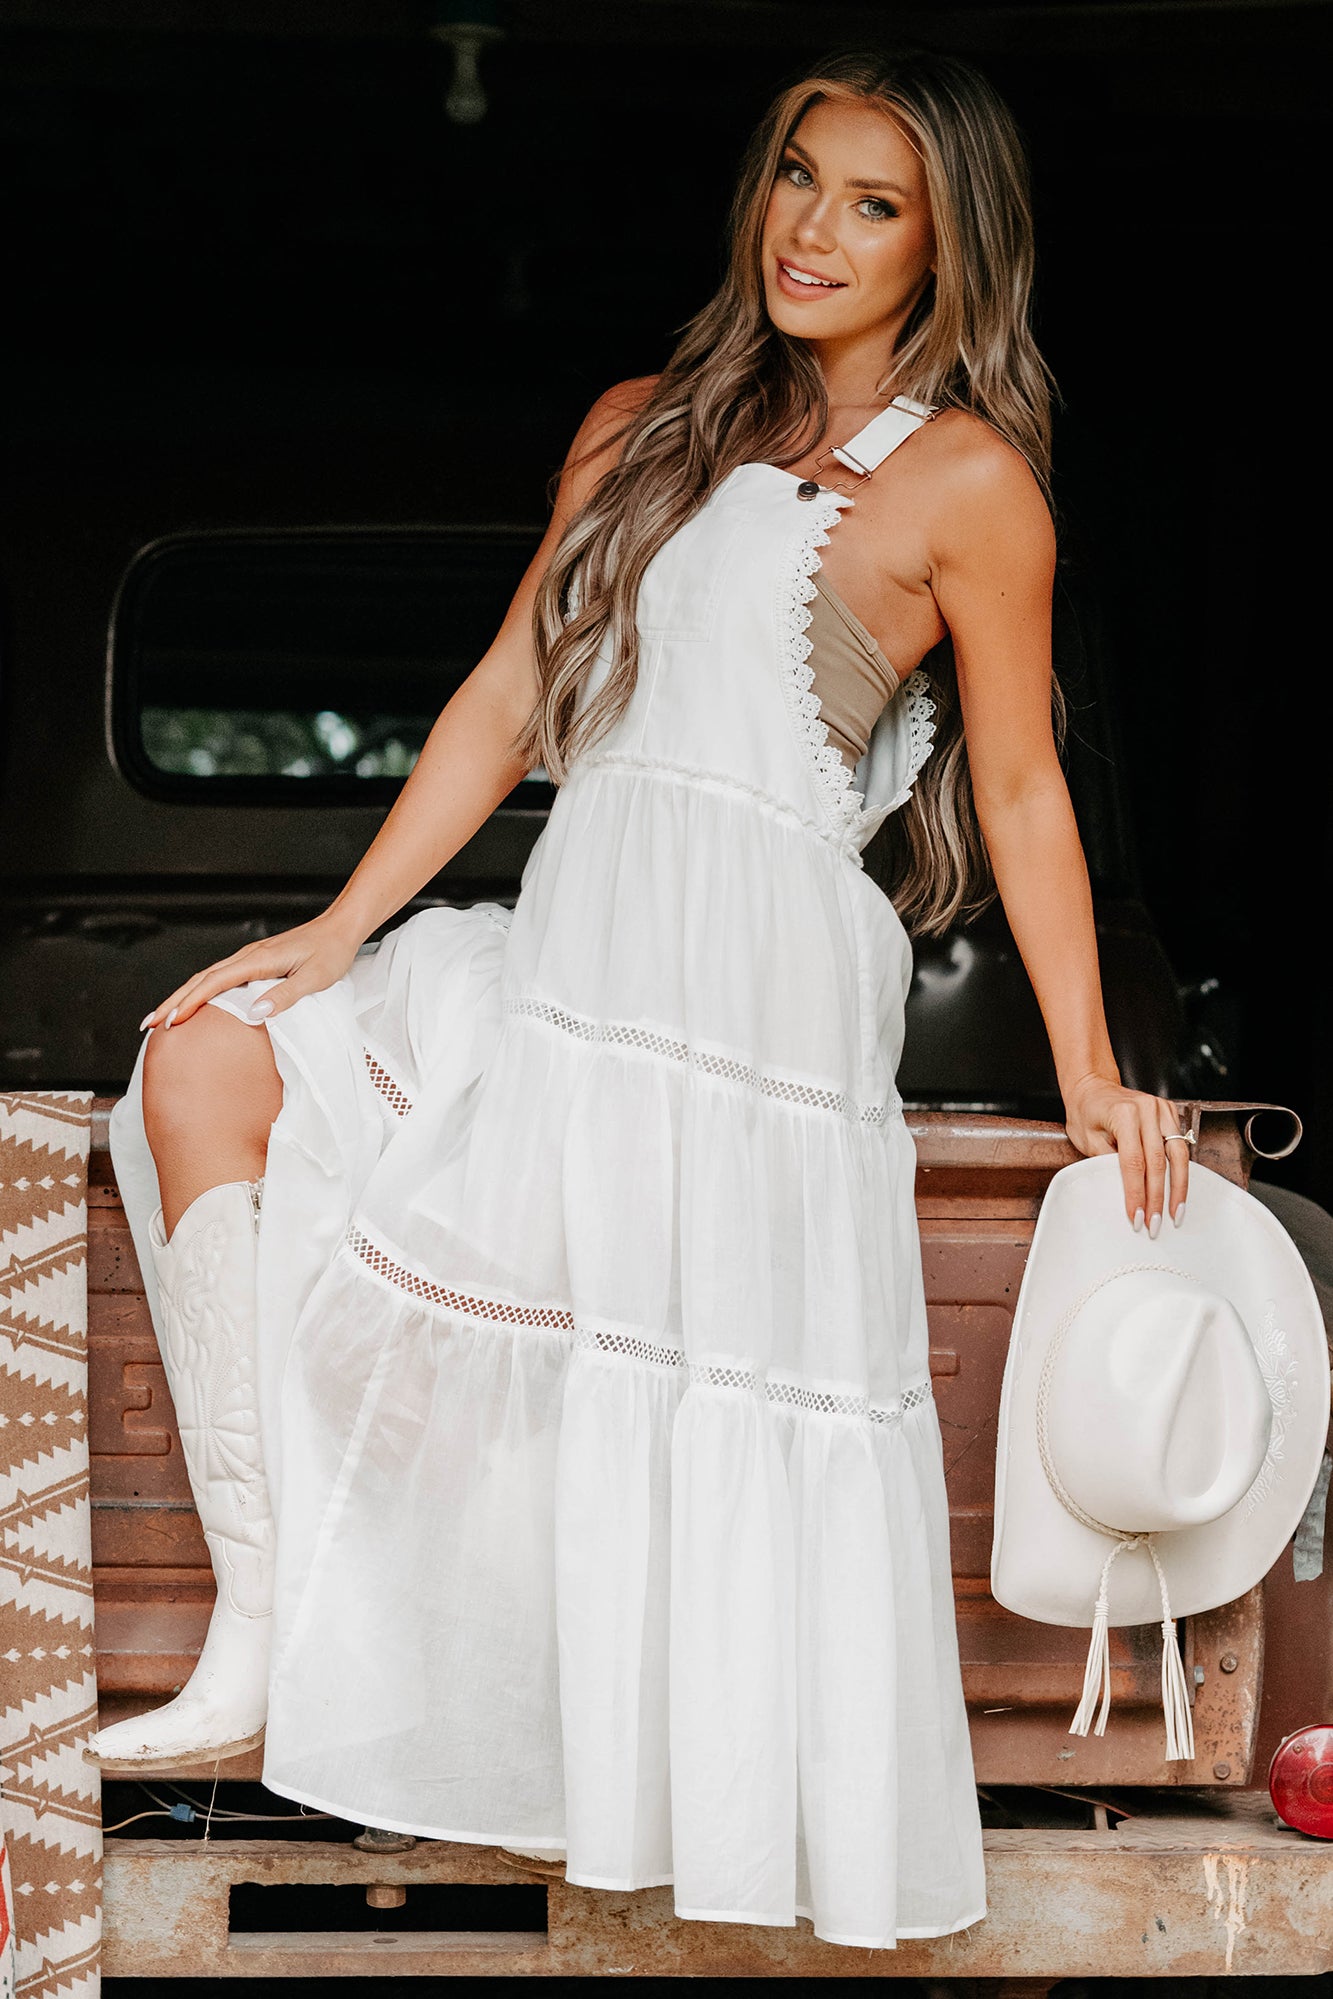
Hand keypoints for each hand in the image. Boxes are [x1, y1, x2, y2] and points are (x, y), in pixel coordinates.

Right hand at [139, 912, 364, 1031]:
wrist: (340, 929)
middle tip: (148, 1025)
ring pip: (206, 977)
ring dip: (182, 997)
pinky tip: (195, 1004)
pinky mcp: (255, 961)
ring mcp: (250, 958)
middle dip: (172, 1002)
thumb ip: (286, 995)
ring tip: (162, 1018)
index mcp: (258, 960)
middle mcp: (248, 956)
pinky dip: (200, 991)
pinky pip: (219, 977)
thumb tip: (254, 1012)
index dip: (190, 1003)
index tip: (170, 1022)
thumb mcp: (315, 978)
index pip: (214, 983)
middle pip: (200, 979)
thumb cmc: (331, 953)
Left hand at [1062, 1073, 1189, 1234]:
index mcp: (1123, 1114)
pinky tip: (1178, 1191)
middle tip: (1155, 1224)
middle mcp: (1146, 1109)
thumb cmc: (1085, 1112)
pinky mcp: (1169, 1112)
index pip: (1133, 1162)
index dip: (1136, 1193)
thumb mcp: (1086, 1139)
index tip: (1136, 1217)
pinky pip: (1180, 1145)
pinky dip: (1180, 1170)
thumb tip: (1126, 1192)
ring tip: (1175, 1213)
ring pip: (1178, 1155)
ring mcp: (1161, 1108)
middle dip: (1157, 1198)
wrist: (1092, 1086)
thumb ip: (1106, 1162)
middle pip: (1158, 1162)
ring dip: (1178, 1187)